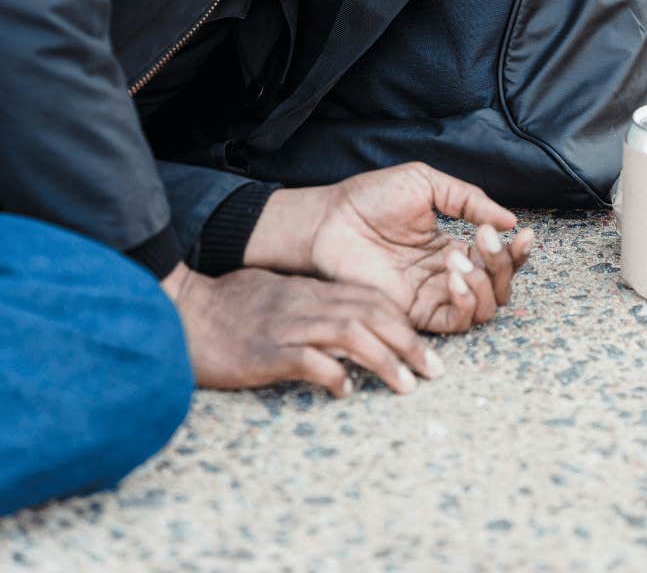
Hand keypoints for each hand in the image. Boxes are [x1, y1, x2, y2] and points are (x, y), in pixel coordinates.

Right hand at [161, 261, 444, 394]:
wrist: (180, 310)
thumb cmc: (224, 306)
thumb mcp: (272, 293)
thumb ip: (306, 303)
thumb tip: (340, 324)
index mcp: (307, 289)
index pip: (367, 296)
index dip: (402, 320)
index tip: (423, 344)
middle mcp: (303, 303)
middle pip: (370, 313)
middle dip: (408, 340)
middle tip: (434, 369)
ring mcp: (284, 326)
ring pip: (350, 334)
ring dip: (385, 359)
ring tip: (407, 385)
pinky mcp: (263, 353)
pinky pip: (308, 360)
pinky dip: (333, 374)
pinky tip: (347, 391)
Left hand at [245, 163, 533, 332]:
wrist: (331, 219)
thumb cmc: (371, 197)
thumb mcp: (426, 184)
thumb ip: (468, 200)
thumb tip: (509, 221)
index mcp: (452, 244)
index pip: (497, 258)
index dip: (517, 252)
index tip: (523, 233)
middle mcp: (447, 274)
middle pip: (500, 287)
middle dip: (505, 266)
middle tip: (487, 239)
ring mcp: (432, 295)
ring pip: (486, 308)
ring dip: (486, 283)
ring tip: (462, 256)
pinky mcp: (415, 312)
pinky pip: (457, 322)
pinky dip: (466, 301)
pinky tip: (454, 274)